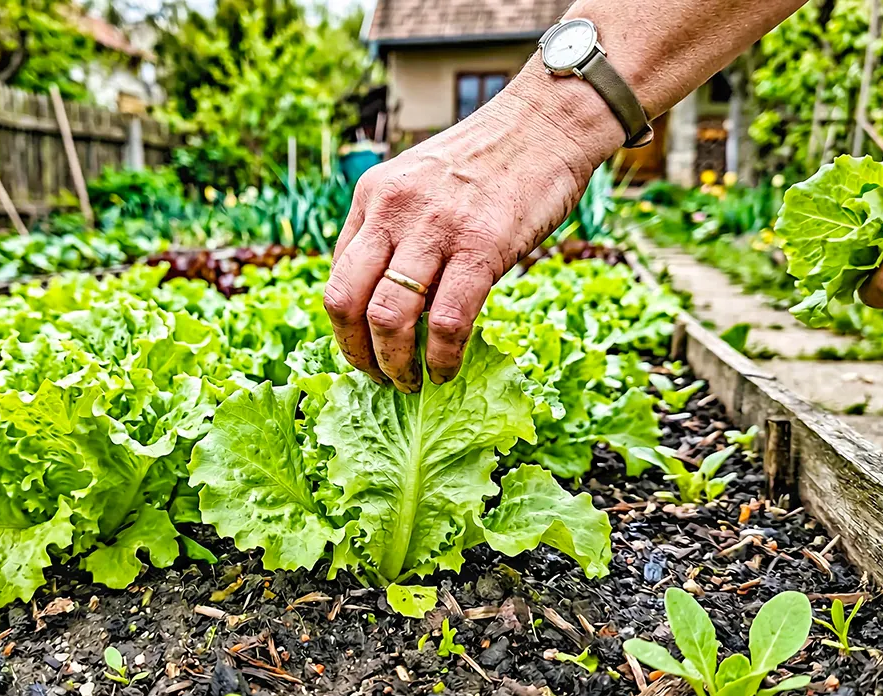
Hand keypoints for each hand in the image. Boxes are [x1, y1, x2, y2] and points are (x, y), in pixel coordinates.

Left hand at [323, 66, 622, 391]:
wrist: (545, 124)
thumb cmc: (489, 161)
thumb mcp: (421, 183)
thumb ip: (397, 231)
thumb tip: (388, 299)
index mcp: (373, 197)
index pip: (337, 275)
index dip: (345, 325)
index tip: (362, 350)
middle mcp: (393, 211)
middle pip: (345, 300)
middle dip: (354, 352)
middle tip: (376, 377)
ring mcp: (435, 229)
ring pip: (388, 317)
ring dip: (393, 364)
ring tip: (408, 383)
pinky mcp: (481, 247)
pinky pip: (447, 321)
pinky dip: (442, 358)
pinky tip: (446, 370)